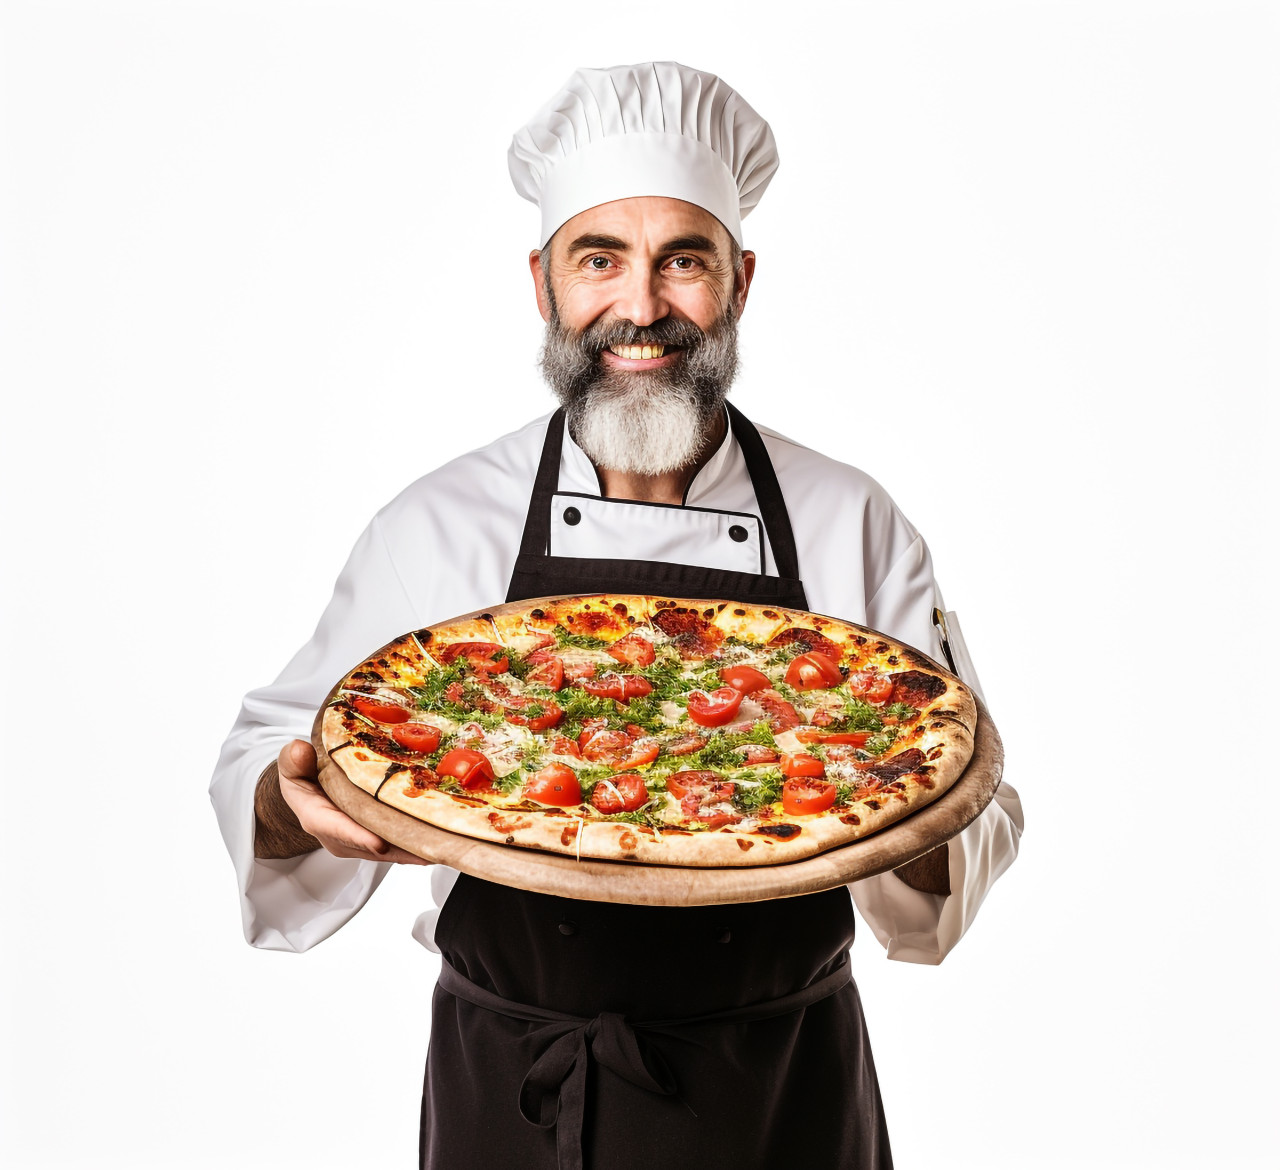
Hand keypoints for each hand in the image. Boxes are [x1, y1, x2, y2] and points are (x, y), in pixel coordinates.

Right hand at [275, 739, 428, 864]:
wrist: (309, 794)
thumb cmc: (303, 779)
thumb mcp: (293, 766)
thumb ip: (293, 761)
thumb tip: (299, 749)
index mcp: (317, 818)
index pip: (336, 829)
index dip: (357, 837)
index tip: (378, 842)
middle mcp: (341, 837)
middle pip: (372, 845)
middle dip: (399, 847)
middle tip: (428, 846)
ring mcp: (360, 842)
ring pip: (389, 850)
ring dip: (415, 849)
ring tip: (443, 846)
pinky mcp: (377, 841)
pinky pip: (398, 846)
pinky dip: (418, 844)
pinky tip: (441, 840)